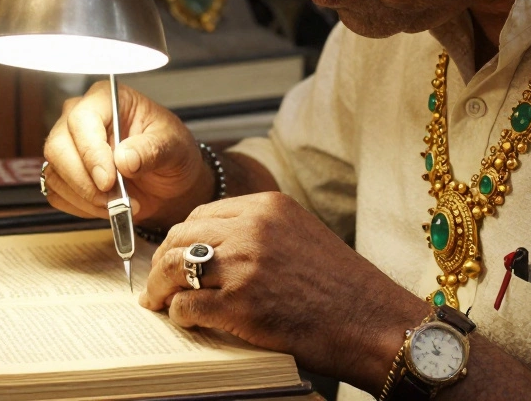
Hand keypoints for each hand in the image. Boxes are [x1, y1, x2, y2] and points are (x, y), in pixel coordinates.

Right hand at [42, 81, 212, 227]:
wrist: (168, 180)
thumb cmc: (170, 152)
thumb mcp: (174, 147)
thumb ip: (152, 150)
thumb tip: (125, 159)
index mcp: (104, 99)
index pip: (81, 120)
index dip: (91, 152)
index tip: (108, 180)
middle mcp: (78, 118)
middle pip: (58, 147)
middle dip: (85, 181)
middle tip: (115, 200)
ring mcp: (67, 146)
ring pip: (55, 173)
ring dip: (86, 199)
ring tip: (120, 204)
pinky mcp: (63, 174)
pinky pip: (57, 194)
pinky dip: (81, 208)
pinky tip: (107, 207)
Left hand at [139, 192, 429, 391]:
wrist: (374, 323)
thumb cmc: (342, 287)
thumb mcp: (301, 235)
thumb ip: (260, 231)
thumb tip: (214, 246)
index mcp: (267, 206)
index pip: (202, 213)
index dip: (182, 237)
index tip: (174, 254)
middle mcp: (251, 228)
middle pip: (182, 237)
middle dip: (163, 261)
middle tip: (156, 283)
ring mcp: (244, 265)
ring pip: (176, 267)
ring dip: (161, 288)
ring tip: (158, 302)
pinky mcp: (240, 304)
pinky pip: (188, 305)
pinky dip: (180, 314)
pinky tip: (185, 320)